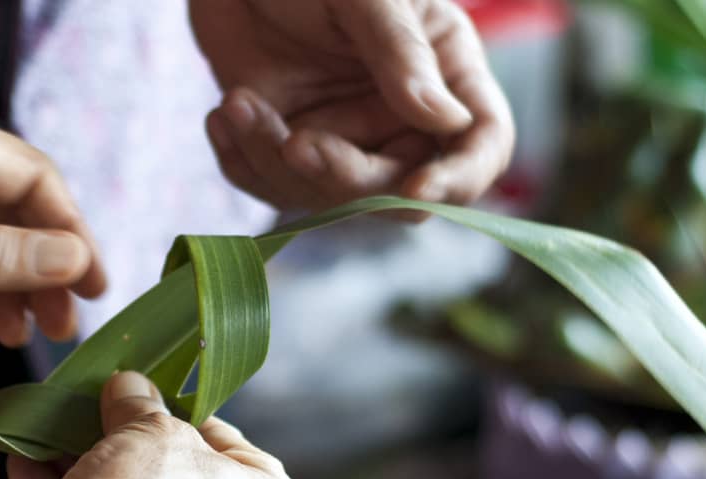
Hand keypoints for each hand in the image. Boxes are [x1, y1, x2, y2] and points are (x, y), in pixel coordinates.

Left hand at [190, 0, 513, 213]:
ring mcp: (342, 133)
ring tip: (237, 103)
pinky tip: (224, 115)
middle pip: (397, 188)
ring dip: (275, 163)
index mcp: (445, 70)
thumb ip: (401, 54)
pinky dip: (243, 161)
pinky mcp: (286, 143)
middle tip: (294, 143)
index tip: (416, 189)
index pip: (482, 141)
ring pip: (327, 196)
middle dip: (343, 176)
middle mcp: (400, 113)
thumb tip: (448, 122)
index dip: (458, 177)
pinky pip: (273, 185)